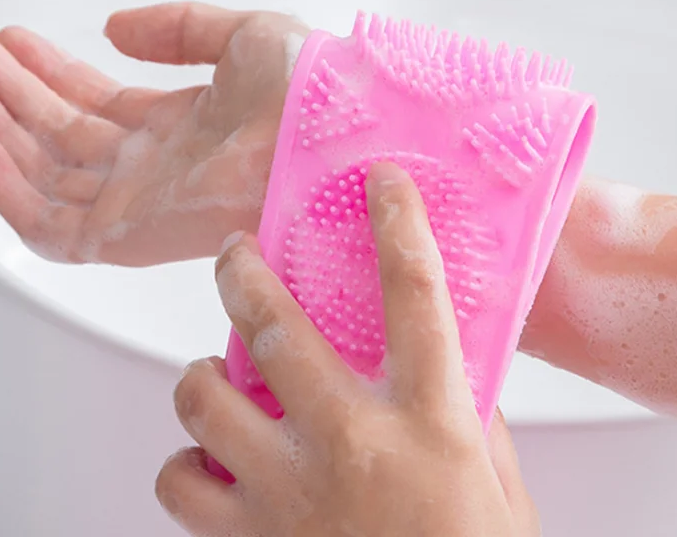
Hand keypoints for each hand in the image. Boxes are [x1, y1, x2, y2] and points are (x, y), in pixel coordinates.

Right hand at [0, 3, 307, 265]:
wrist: (329, 137)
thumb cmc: (308, 91)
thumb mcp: (239, 35)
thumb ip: (175, 28)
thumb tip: (112, 30)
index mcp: (179, 123)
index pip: (95, 100)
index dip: (48, 68)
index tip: (10, 37)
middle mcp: (153, 164)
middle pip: (60, 129)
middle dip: (10, 86)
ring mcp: (137, 200)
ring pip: (44, 170)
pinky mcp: (127, 235)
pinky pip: (46, 224)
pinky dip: (6, 186)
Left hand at [159, 163, 539, 535]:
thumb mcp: (495, 479)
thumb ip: (467, 411)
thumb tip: (444, 357)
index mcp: (431, 419)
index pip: (416, 293)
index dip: (397, 223)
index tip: (381, 183)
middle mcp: (354, 443)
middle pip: (275, 326)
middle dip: (243, 273)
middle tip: (236, 254)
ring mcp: (291, 494)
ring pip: (204, 398)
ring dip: (201, 376)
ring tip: (213, 375)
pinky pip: (181, 485)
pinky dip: (186, 466)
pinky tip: (210, 464)